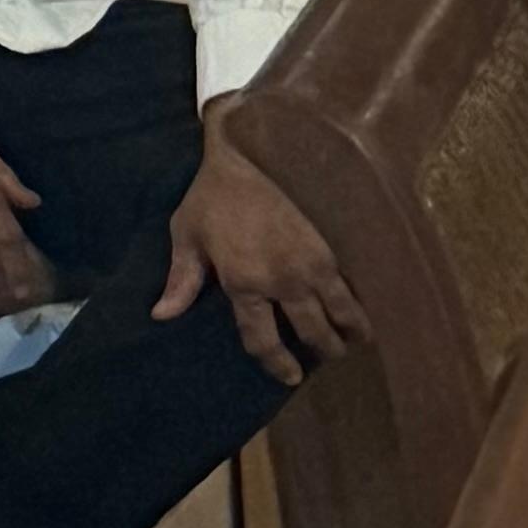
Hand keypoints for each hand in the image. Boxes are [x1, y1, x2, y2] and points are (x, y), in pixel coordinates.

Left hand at [158, 121, 368, 384]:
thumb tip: (161, 316)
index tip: (289, 375)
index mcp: (243, 283)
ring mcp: (311, 265)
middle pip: (311, 333)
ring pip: (340, 314)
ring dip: (348, 332)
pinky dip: (359, 303)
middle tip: (327, 357)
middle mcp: (282, 281)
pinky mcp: (331, 246)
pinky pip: (351, 285)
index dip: (277, 363)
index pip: (263, 340)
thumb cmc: (212, 195)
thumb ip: (181, 279)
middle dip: (322, 351)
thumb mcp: (187, 234)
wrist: (249, 152)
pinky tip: (365, 311)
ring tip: (353, 341)